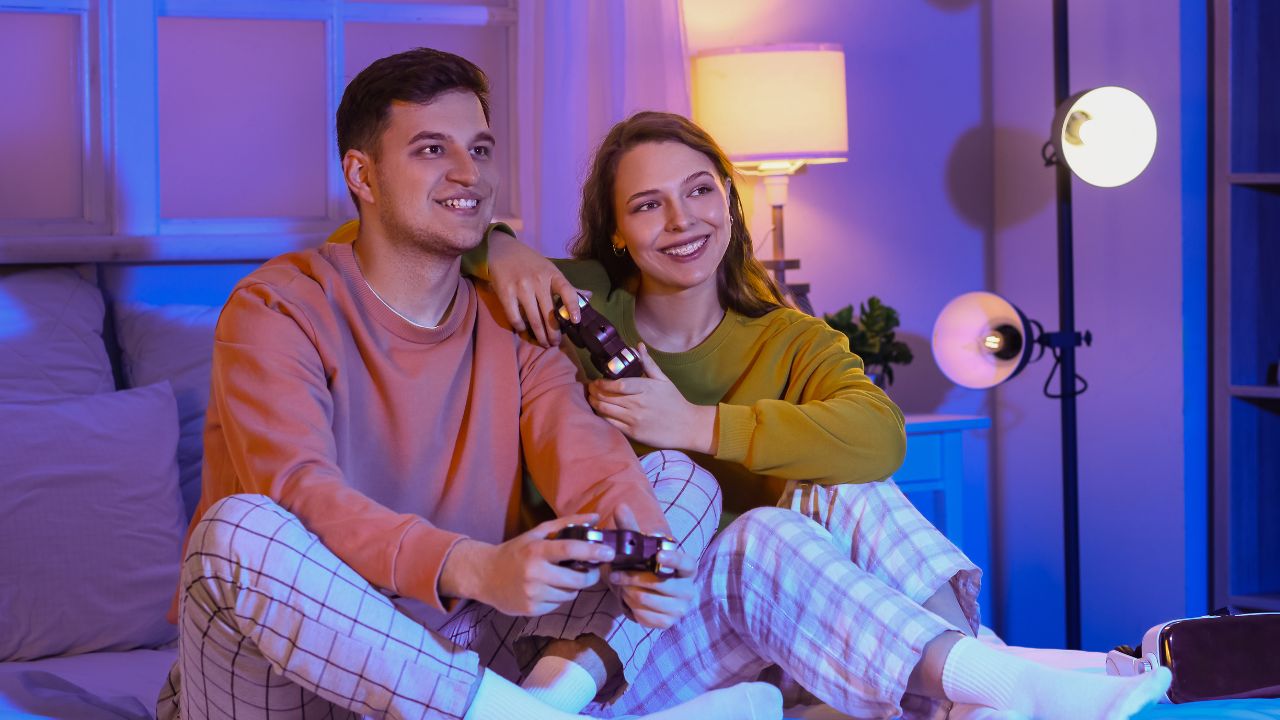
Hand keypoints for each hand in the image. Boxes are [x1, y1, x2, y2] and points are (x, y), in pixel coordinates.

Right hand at [455, 513, 615, 616]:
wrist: (485, 575)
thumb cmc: (515, 551)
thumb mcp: (537, 533)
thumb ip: (567, 524)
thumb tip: (595, 517)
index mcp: (536, 550)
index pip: (570, 550)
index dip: (592, 551)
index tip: (608, 552)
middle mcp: (535, 573)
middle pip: (576, 580)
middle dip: (590, 577)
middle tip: (592, 571)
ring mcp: (533, 594)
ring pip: (570, 595)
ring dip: (574, 587)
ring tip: (565, 578)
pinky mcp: (531, 609)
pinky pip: (558, 605)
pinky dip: (559, 597)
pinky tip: (549, 588)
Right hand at [488, 229, 580, 346]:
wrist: (504, 251)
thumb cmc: (531, 264)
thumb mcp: (551, 270)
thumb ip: (567, 286)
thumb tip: (589, 295)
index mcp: (553, 274)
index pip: (568, 291)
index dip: (573, 307)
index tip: (575, 321)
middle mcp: (538, 281)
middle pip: (549, 313)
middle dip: (554, 333)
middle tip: (555, 343)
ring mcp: (522, 287)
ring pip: (534, 319)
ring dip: (540, 336)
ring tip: (543, 343)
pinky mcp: (506, 293)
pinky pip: (515, 317)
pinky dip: (521, 327)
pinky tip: (524, 330)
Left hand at [587, 344, 717, 453]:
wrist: (687, 426)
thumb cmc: (675, 401)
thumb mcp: (663, 380)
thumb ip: (648, 363)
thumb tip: (637, 346)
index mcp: (646, 388)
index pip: (618, 384)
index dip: (603, 383)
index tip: (597, 380)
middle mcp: (638, 404)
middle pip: (608, 397)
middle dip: (594, 392)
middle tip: (590, 388)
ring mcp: (635, 420)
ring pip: (606, 410)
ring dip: (595, 403)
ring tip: (592, 398)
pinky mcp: (633, 433)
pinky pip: (611, 424)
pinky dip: (602, 416)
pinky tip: (600, 411)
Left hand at [605, 504, 697, 629]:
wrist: (650, 592)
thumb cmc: (647, 565)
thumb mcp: (640, 548)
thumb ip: (631, 528)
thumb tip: (620, 507)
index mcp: (688, 567)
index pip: (685, 562)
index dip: (673, 559)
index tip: (658, 555)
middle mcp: (689, 588)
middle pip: (659, 584)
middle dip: (631, 578)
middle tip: (615, 575)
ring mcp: (681, 608)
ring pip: (647, 600)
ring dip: (628, 592)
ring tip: (623, 586)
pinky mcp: (669, 622)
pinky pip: (644, 616)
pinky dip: (631, 608)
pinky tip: (629, 600)